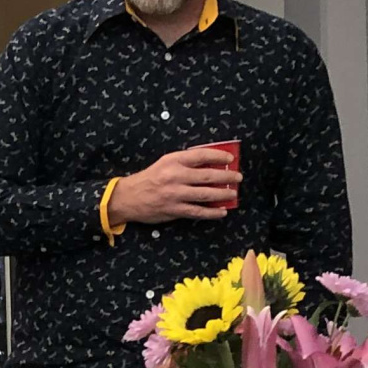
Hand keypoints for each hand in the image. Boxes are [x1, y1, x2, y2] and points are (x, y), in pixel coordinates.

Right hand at [106, 145, 239, 228]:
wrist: (129, 197)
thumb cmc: (150, 178)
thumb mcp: (165, 163)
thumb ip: (185, 162)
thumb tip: (210, 164)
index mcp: (173, 161)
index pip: (202, 155)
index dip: (219, 156)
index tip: (230, 159)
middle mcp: (175, 176)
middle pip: (208, 176)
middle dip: (227, 177)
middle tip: (238, 177)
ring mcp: (175, 194)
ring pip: (206, 194)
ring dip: (223, 194)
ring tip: (233, 194)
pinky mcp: (174, 209)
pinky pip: (198, 211)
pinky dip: (212, 212)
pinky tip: (221, 212)